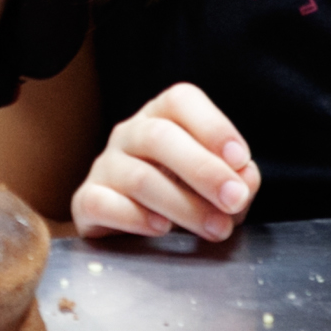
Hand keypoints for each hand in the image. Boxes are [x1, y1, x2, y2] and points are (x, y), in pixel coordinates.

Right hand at [70, 83, 258, 240]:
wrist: (135, 230)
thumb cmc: (184, 196)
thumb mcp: (218, 184)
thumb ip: (237, 180)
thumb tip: (244, 180)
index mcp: (162, 117)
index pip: (180, 101)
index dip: (213, 127)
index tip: (241, 160)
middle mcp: (129, 134)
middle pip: (159, 137)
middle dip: (203, 170)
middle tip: (234, 200)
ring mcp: (104, 166)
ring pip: (138, 178)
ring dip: (184, 206)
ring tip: (215, 229)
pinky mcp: (85, 201)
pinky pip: (102, 203)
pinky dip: (135, 218)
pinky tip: (161, 229)